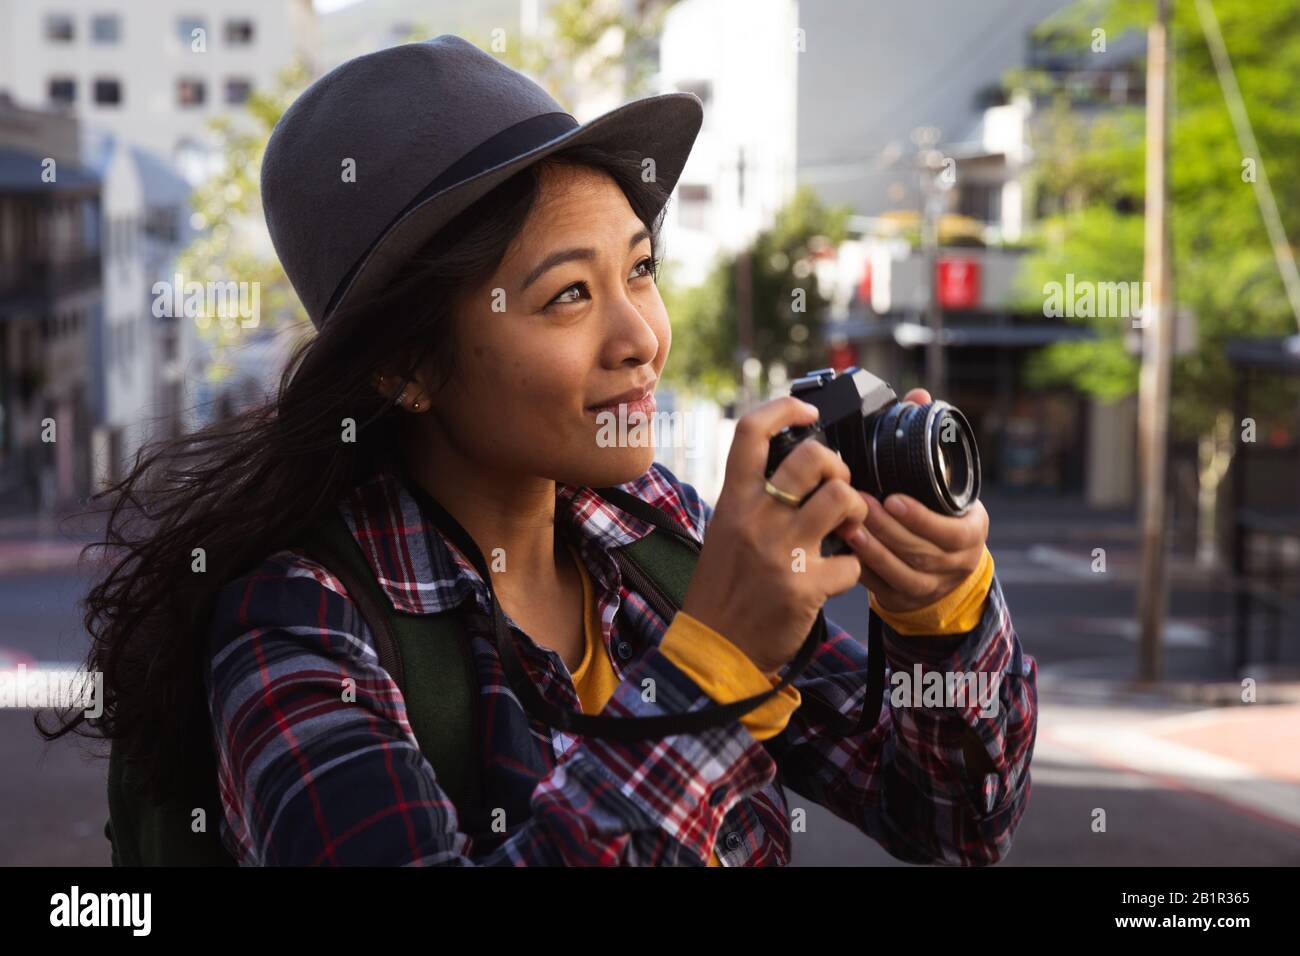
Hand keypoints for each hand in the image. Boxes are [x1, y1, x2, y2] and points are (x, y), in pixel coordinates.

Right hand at [681, 395, 866, 674]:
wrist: (714, 647)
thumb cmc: (723, 588)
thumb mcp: (726, 531)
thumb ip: (754, 500)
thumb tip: (795, 471)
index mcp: (734, 500)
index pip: (751, 431)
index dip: (785, 407)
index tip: (808, 410)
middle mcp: (757, 518)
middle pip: (813, 457)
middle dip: (838, 466)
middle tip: (838, 487)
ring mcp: (782, 551)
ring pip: (843, 499)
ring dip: (858, 511)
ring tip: (850, 526)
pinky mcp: (806, 586)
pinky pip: (852, 562)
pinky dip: (851, 569)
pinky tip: (836, 576)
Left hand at [844, 388, 989, 613]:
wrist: (945, 567)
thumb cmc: (939, 513)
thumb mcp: (944, 482)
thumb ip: (929, 442)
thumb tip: (918, 396)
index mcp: (970, 531)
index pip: (952, 531)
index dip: (921, 519)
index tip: (893, 499)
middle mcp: (955, 562)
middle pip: (919, 551)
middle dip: (885, 529)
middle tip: (857, 504)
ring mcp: (929, 585)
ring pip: (898, 572)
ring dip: (869, 548)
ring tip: (845, 524)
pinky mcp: (903, 598)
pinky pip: (880, 587)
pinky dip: (860, 569)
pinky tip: (841, 550)